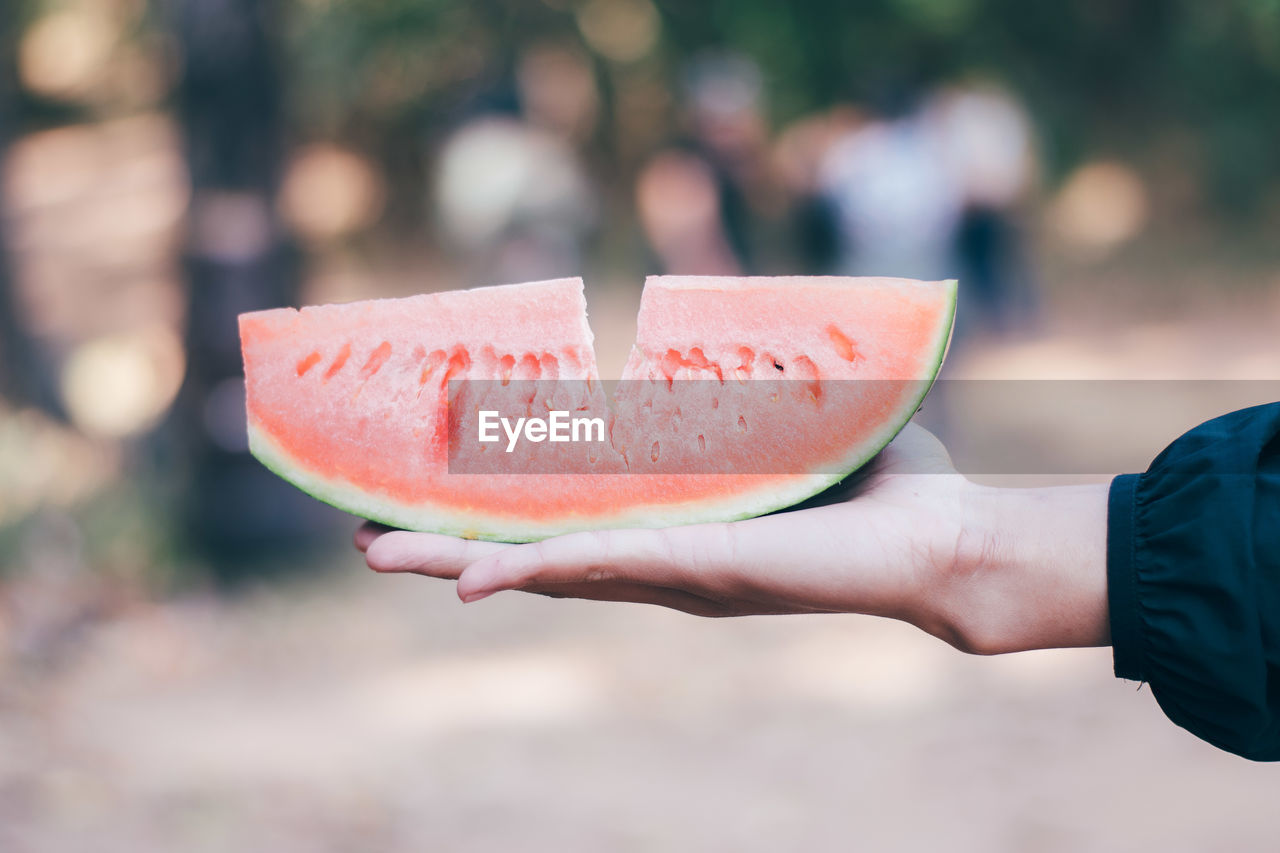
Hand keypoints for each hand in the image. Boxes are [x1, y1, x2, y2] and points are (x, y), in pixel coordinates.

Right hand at [356, 424, 1109, 653]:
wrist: (939, 536)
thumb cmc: (874, 482)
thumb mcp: (789, 424)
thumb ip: (747, 386)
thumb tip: (732, 323)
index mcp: (671, 525)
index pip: (564, 519)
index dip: (493, 513)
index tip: (427, 500)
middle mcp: (659, 558)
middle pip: (534, 553)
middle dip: (450, 546)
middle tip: (367, 539)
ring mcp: (673, 571)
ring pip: (547, 568)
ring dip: (462, 563)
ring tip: (381, 555)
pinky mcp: (702, 570)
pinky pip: (604, 567)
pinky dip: (533, 574)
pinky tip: (469, 579)